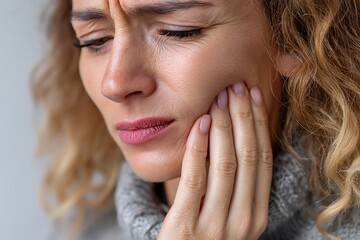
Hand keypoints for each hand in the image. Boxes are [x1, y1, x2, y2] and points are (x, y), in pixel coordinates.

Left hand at [158, 82, 272, 239]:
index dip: (259, 125)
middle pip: (247, 156)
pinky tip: (198, 124)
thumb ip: (235, 185)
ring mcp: (216, 226)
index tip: (255, 96)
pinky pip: (195, 179)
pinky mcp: (186, 227)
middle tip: (237, 87)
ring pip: (225, 163)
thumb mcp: (229, 214)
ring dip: (223, 126)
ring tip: (219, 98)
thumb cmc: (206, 235)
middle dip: (243, 117)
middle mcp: (243, 221)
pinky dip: (198, 148)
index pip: (263, 160)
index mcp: (257, 214)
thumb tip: (234, 134)